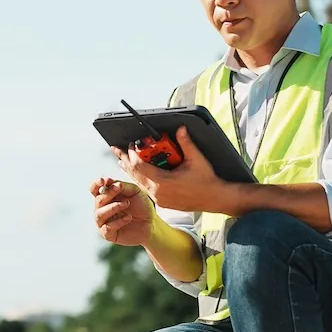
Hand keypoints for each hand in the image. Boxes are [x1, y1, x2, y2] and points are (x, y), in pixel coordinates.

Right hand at [90, 177, 152, 245]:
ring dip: (113, 207)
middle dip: (109, 194)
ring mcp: (104, 223)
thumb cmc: (141, 206)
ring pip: (99, 214)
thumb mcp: (134, 191)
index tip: (104, 181)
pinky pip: (107, 228)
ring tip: (126, 204)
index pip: (95, 190)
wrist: (151, 223)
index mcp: (107, 198)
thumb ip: (122, 186)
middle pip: (98, 200)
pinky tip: (128, 217)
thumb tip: (110, 183)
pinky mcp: (108, 235)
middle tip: (121, 190)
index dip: (96, 184)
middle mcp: (102, 210)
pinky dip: (118, 221)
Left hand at [114, 125, 231, 213]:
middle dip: (125, 160)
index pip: (139, 166)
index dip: (132, 154)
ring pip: (139, 182)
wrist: (214, 199)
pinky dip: (140, 178)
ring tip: (122, 160)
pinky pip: (146, 188)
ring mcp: (159, 198)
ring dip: (131, 170)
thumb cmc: (207, 181)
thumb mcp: (196, 159)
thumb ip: (186, 143)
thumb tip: (180, 129)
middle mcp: (157, 192)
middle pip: (135, 174)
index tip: (130, 145)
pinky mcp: (162, 202)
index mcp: (163, 182)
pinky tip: (138, 173)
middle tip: (117, 150)